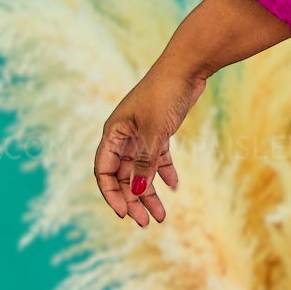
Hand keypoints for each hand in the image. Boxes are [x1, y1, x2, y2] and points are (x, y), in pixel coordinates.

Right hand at [94, 63, 207, 226]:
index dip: (112, 194)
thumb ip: (145, 163)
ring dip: (150, 192)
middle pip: (123, 175)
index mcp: (113, 133)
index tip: (124, 214)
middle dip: (134, 199)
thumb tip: (137, 192)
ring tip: (162, 215)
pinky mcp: (160, 131)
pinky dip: (164, 173)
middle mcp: (123, 135)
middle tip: (147, 221)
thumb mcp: (154, 132)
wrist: (186, 68)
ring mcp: (141, 134)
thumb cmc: (164, 94)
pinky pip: (158, 158)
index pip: (104, 172)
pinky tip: (174, 187)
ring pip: (141, 170)